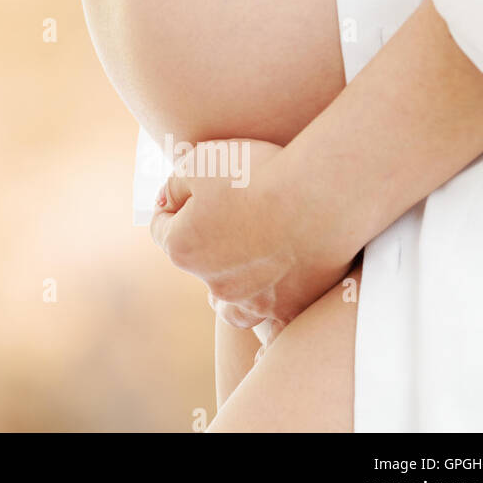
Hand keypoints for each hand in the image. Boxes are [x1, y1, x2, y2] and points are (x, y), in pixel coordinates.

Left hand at [150, 139, 355, 330]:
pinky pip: (274, 320)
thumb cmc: (256, 173)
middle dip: (203, 244)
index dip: (172, 204)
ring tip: (239, 277)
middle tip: (227, 220)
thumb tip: (166, 203)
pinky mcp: (291, 307)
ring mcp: (253, 301)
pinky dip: (271, 309)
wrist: (320, 196)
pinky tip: (276, 298)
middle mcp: (213, 283)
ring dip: (229, 291)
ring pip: (229, 307)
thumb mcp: (199, 161)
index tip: (188, 191)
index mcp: (182, 248)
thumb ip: (175, 185)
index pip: (162, 228)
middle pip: (196, 266)